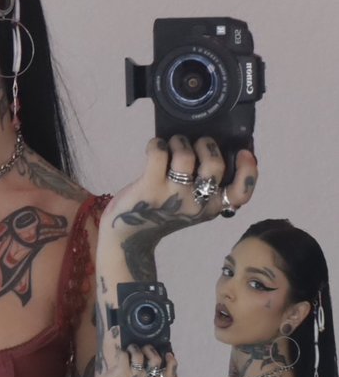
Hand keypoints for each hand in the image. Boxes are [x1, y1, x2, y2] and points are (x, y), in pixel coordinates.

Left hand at [102, 135, 257, 241]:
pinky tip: (156, 148)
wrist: (129, 235)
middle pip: (215, 165)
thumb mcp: (193, 205)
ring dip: (180, 141)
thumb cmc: (164, 211)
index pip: (241, 194)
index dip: (248, 172)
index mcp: (212, 207)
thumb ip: (206, 185)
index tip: (244, 153)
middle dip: (207, 144)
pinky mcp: (150, 186)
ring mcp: (173, 196)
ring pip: (185, 156)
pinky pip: (159, 153)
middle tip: (196, 144)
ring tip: (173, 144)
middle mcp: (196, 203)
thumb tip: (214, 147)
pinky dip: (158, 144)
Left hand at [111, 343, 178, 376]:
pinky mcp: (122, 374)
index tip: (169, 354)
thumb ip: (147, 365)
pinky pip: (124, 354)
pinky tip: (120, 355)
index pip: (168, 376)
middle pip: (156, 360)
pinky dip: (121, 351)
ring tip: (130, 349)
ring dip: (133, 347)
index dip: (172, 364)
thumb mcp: (139, 375)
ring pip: (139, 355)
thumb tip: (153, 346)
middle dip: (149, 348)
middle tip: (142, 348)